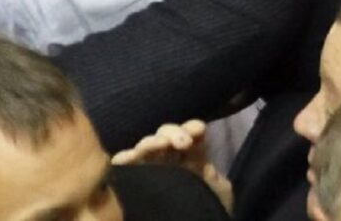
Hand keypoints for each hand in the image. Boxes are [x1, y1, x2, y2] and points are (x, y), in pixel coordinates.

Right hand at [111, 120, 232, 212]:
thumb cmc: (206, 215)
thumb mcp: (218, 194)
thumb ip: (213, 175)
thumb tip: (203, 161)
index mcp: (189, 162)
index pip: (188, 138)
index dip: (192, 129)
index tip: (199, 130)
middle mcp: (166, 163)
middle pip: (164, 136)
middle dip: (173, 132)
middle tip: (184, 142)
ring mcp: (147, 171)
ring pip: (144, 147)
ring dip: (153, 141)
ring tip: (163, 144)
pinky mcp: (129, 181)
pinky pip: (122, 164)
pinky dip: (126, 157)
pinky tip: (132, 157)